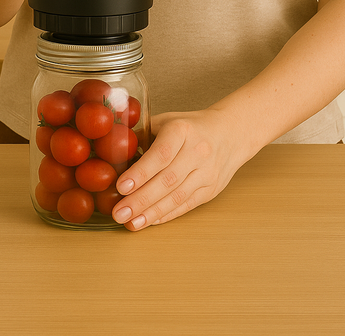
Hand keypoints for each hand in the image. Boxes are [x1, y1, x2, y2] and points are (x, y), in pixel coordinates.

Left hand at [111, 109, 248, 230]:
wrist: (230, 133)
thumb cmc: (190, 127)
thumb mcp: (166, 121)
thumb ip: (142, 136)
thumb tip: (114, 156)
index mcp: (182, 130)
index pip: (161, 154)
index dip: (141, 172)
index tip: (121, 186)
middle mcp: (197, 151)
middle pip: (167, 180)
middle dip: (140, 200)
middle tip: (119, 213)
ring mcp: (207, 173)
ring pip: (177, 197)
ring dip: (151, 213)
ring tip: (130, 223)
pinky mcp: (211, 190)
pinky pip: (186, 205)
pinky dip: (166, 215)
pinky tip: (149, 220)